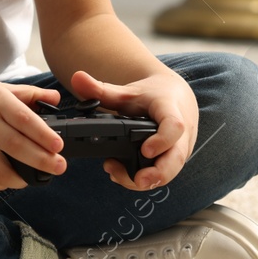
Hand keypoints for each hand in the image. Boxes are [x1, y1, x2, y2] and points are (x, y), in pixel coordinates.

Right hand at [0, 67, 65, 189]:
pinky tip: (9, 180)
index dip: (43, 134)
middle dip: (41, 160)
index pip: (24, 119)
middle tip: (59, 166)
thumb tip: (54, 98)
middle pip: (16, 146)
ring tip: (32, 178)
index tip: (59, 145)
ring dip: (19, 178)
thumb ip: (26, 94)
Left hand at [67, 68, 197, 189]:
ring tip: (116, 175)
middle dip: (159, 173)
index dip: (162, 140)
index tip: (145, 150)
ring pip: (170, 171)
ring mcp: (180, 149)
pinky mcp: (175, 160)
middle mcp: (181, 134)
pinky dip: (144, 179)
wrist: (176, 99)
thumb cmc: (152, 95)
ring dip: (146, 179)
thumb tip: (76, 77)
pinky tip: (121, 177)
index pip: (174, 126)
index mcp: (171, 111)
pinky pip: (164, 174)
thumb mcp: (129, 91)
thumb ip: (102, 89)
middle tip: (138, 181)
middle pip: (177, 157)